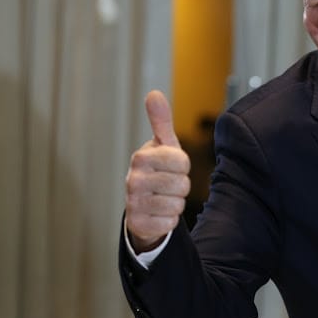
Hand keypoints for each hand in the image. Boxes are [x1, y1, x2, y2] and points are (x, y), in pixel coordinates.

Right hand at [125, 90, 191, 252]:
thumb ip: (161, 121)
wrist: (142, 204)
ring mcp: (133, 203)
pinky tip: (159, 213)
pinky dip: (170, 220)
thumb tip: (154, 93)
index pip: (182, 162)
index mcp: (141, 157)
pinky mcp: (137, 224)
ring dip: (176, 203)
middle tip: (168, 184)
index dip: (184, 166)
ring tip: (163, 198)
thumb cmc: (158, 169)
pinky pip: (170, 223)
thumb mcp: (163, 146)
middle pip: (182, 185)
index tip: (173, 166)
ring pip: (177, 205)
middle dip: (181, 186)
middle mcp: (133, 179)